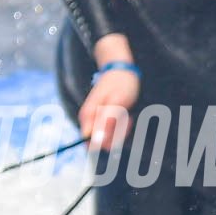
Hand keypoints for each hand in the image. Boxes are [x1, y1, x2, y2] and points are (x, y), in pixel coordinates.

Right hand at [79, 36, 137, 150]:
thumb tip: (97, 141)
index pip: (90, 143)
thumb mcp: (117, 103)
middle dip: (117, 134)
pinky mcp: (103, 120)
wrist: (121, 71)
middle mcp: (88, 120)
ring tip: (127, 113)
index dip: (107, 141)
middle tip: (126, 117)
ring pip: (109, 138)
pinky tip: (126, 115)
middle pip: (101, 142)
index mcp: (88, 117)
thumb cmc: (120, 85)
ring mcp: (95, 120)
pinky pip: (113, 132)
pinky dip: (123, 126)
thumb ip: (106, 122)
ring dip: (122, 129)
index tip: (119, 128)